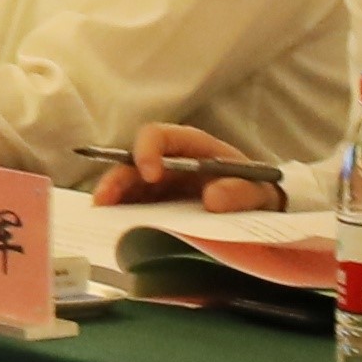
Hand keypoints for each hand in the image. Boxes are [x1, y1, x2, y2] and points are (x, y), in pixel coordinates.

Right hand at [95, 122, 279, 212]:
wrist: (259, 209)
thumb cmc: (257, 191)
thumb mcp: (258, 192)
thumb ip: (240, 192)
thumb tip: (211, 198)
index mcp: (192, 146)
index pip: (159, 135)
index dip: (148, 150)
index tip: (149, 174)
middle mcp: (169, 160)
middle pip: (132, 161)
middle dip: (117, 178)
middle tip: (106, 200)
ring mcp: (160, 183)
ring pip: (127, 183)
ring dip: (112, 197)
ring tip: (101, 215)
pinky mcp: (156, 204)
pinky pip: (133, 205)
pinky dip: (120, 213)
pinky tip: (112, 226)